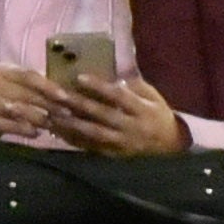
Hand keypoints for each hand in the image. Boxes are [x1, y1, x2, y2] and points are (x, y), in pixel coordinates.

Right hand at [0, 65, 66, 146]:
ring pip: (18, 110)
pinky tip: (36, 133)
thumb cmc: (2, 94)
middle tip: (67, 113)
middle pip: (25, 94)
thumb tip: (65, 89)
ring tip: (52, 124)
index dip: (48, 86)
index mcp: (2, 70)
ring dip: (39, 118)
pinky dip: (24, 130)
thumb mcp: (12, 81)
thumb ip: (33, 83)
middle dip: (49, 105)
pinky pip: (9, 126)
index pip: (28, 76)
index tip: (66, 96)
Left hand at [40, 71, 187, 155]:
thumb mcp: (152, 97)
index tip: (79, 77)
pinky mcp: (114, 154)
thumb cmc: (157, 114)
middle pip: (103, 115)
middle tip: (58, 95)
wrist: (169, 144)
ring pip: (94, 133)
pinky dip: (75, 139)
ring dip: (72, 124)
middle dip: (79, 105)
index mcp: (143, 109)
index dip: (99, 86)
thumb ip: (134, 85)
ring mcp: (122, 142)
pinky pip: (91, 147)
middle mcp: (132, 127)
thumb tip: (113, 69)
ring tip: (53, 114)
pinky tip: (58, 131)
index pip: (119, 96)